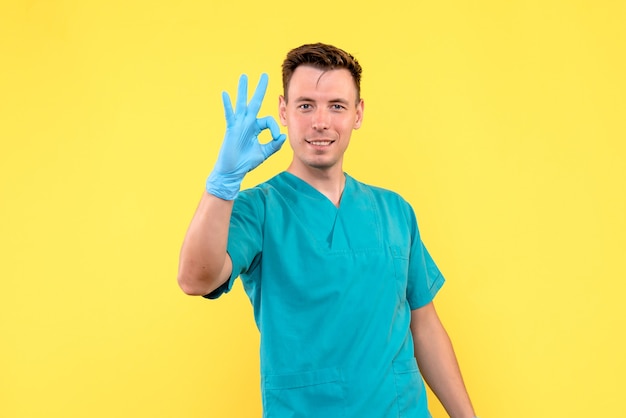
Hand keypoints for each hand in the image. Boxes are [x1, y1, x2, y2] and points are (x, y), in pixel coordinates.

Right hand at [206, 73, 285, 199]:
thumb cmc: (246, 162)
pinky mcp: (231, 129)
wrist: (233, 171)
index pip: (269, 120)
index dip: (275, 128)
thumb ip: (274, 144)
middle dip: (260, 89)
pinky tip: (225, 93)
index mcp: (256, 128)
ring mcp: (238, 125)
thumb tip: (283, 136)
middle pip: (255, 102)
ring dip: (243, 90)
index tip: (276, 138)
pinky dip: (227, 105)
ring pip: (242, 104)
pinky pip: (229, 115)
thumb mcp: (264, 152)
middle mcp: (247, 123)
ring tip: (244, 76)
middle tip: (265, 74)